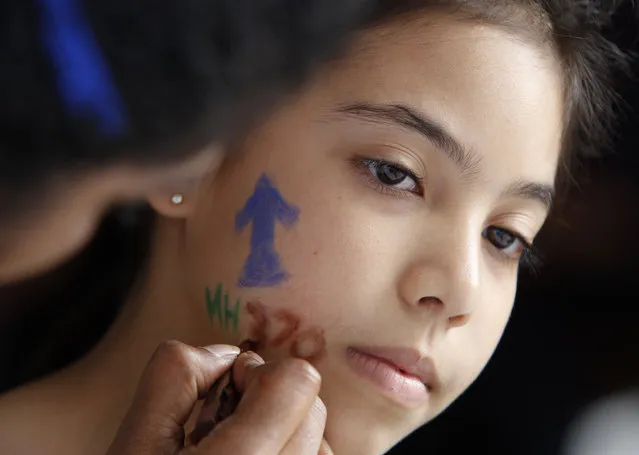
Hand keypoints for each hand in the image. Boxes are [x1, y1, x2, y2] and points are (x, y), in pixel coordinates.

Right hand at [106, 340, 331, 454]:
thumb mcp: (133, 446)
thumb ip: (176, 378)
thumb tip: (227, 353)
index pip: (298, 382)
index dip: (257, 375)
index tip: (225, 395)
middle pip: (312, 408)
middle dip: (271, 404)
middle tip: (224, 430)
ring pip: (322, 442)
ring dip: (285, 436)